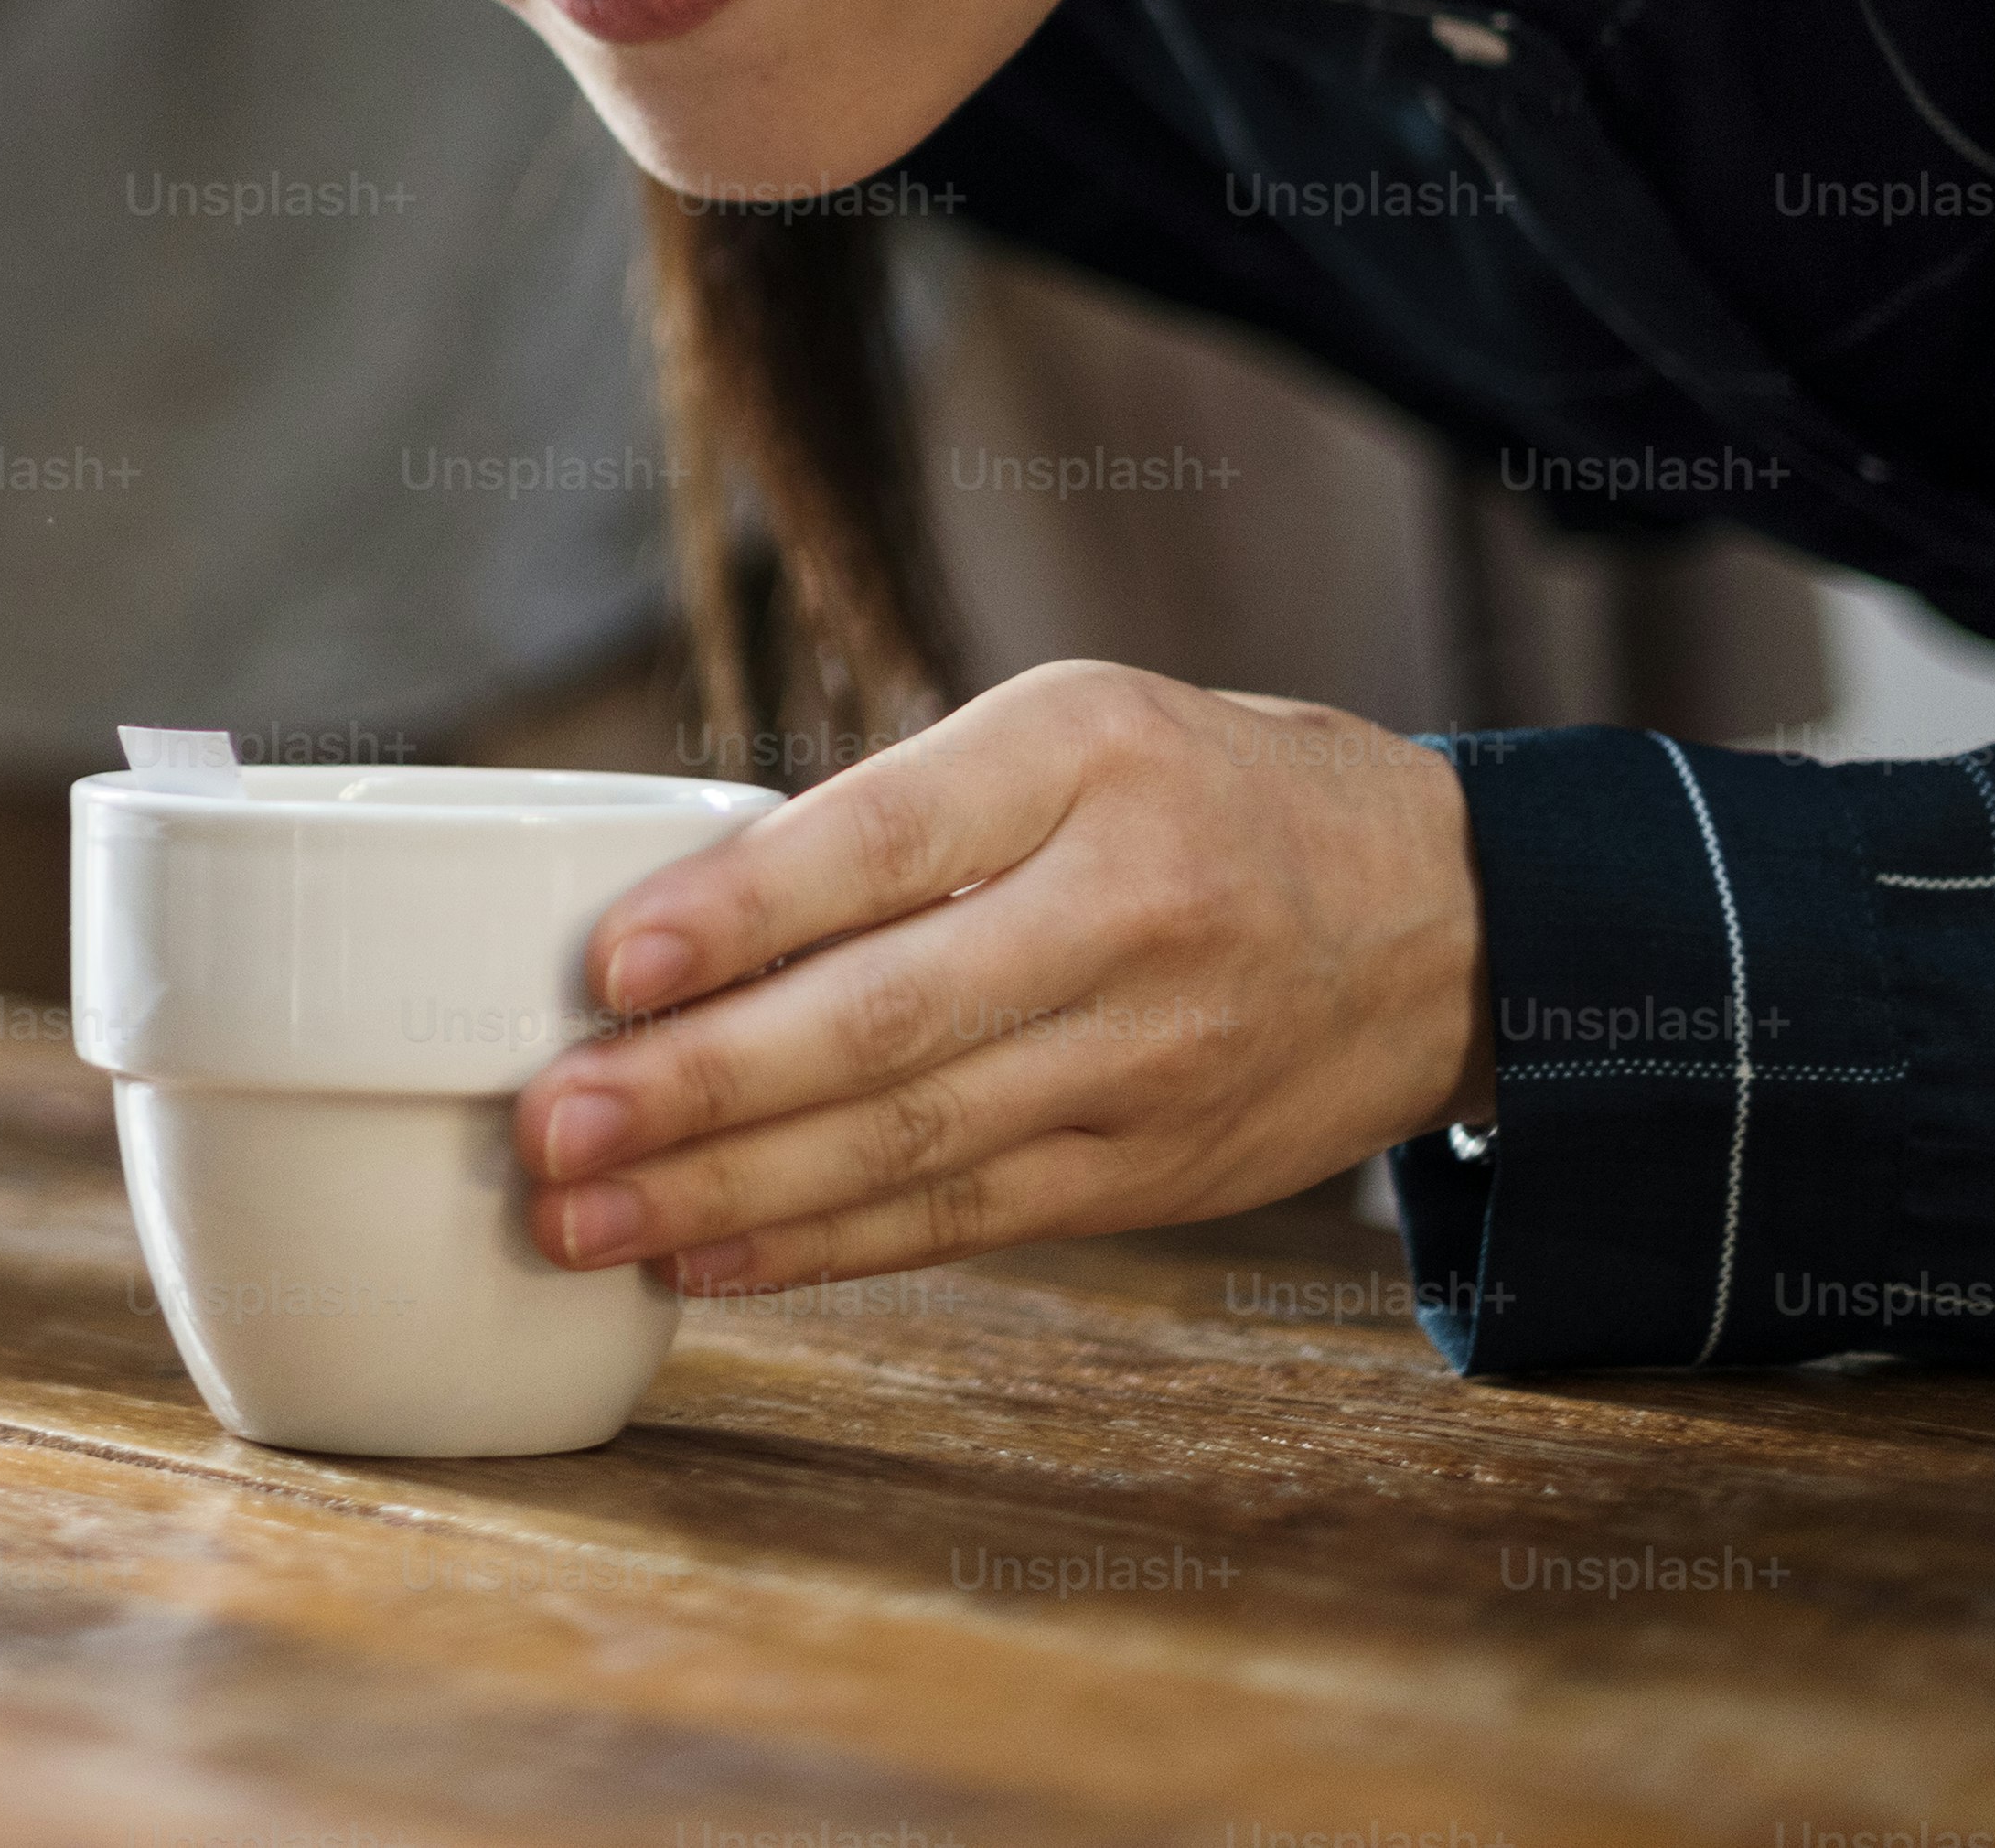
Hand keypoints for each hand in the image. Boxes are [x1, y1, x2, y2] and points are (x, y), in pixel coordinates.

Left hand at [512, 660, 1490, 1292]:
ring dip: (725, 1193)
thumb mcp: (1069, 733)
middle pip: (884, 1018)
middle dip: (696, 1087)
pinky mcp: (1151, 1173)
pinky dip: (823, 1247)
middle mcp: (1125, 910)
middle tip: (550, 1124)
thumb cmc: (1197, 794)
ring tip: (581, 1216)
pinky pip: (962, 1219)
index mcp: (1084, 760)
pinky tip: (706, 1262)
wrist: (1444, 916)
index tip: (610, 963)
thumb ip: (903, 814)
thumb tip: (680, 921)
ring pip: (908, 1142)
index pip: (887, 839)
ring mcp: (1148, 1059)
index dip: (743, 910)